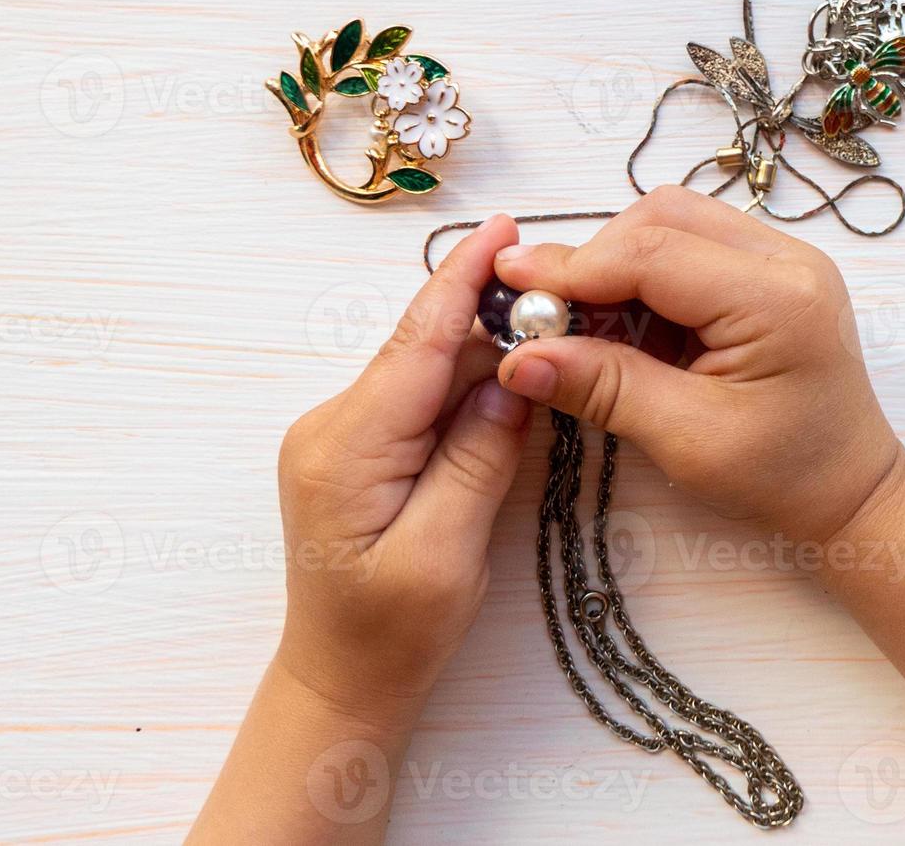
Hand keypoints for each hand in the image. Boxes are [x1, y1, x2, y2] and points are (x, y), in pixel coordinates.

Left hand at [274, 215, 527, 709]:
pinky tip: (515, 385)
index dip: (459, 280)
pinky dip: (470, 386)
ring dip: (488, 354)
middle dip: (493, 315)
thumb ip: (476, 459)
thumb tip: (513, 381)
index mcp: (345, 448)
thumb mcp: (445, 553)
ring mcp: (343, 435)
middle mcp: (332, 427)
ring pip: (428, 370)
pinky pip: (422, 397)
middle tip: (572, 294)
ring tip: (556, 337)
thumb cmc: (390, 634)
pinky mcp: (362, 448)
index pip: (415, 344)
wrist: (340, 679)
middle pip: (426, 347)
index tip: (502, 226)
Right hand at [493, 186, 904, 546]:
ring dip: (618, 266)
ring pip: (673, 223)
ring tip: (586, 329)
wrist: (853, 493)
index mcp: (777, 298)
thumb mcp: (687, 440)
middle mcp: (787, 260)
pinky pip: (692, 249)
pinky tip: (627, 330)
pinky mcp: (772, 275)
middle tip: (547, 316)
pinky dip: (646, 280)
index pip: (652, 251)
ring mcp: (784, 261)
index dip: (571, 266)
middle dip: (595, 259)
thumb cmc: (784, 477)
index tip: (507, 285)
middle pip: (662, 217)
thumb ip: (604, 388)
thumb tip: (518, 356)